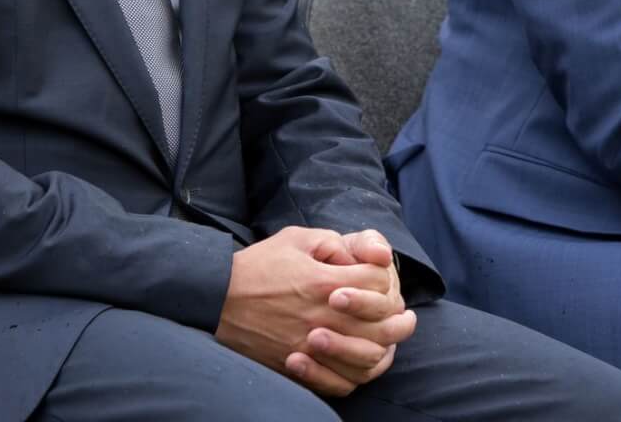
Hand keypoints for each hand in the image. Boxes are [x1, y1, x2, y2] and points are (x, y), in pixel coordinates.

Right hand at [215, 227, 415, 396]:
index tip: (380, 278)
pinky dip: (357, 375)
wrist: (217, 298)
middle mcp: (322, 317)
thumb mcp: (296, 238)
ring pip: (367, 358)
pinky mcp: (299, 367)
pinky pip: (341, 383)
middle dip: (398, 318)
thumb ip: (334, 242)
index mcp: (324, 282)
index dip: (385, 279)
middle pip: (381, 325)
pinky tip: (362, 363)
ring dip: (384, 349)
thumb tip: (364, 255)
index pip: (378, 284)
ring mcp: (311, 346)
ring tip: (390, 341)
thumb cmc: (258, 265)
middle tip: (404, 316)